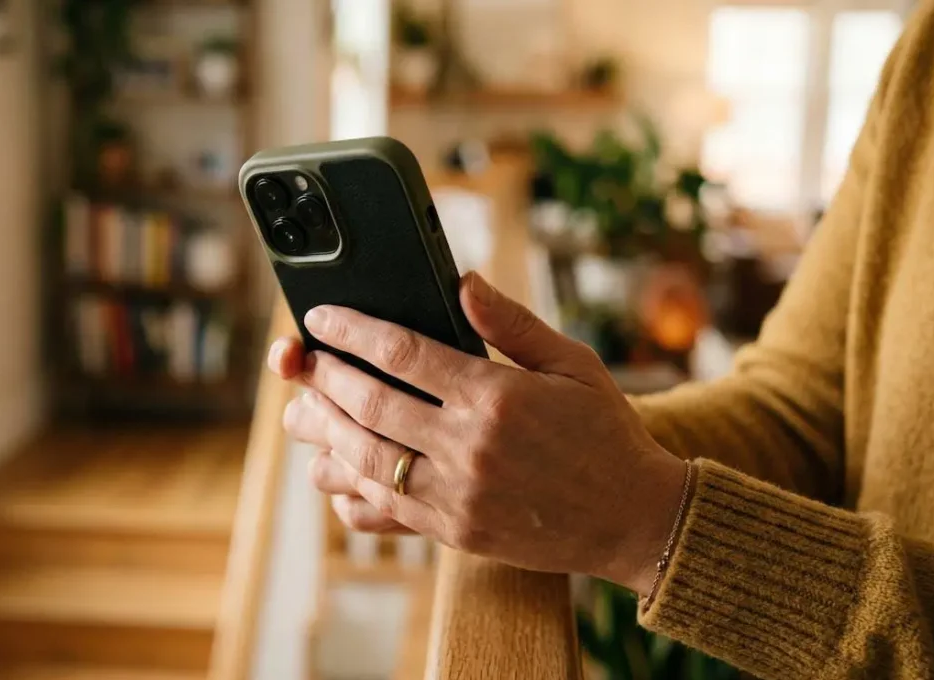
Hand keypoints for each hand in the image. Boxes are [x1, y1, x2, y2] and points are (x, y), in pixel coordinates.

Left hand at [269, 273, 688, 593]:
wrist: (635, 519)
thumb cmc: (605, 433)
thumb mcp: (572, 364)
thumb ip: (512, 323)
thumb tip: (463, 281)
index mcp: (496, 398)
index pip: (402, 354)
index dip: (351, 330)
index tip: (321, 316)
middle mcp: (468, 449)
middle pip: (370, 405)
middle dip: (324, 376)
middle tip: (298, 359)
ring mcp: (456, 496)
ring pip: (364, 461)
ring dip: (323, 432)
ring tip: (301, 409)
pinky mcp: (453, 533)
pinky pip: (382, 514)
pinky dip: (348, 493)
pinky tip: (333, 472)